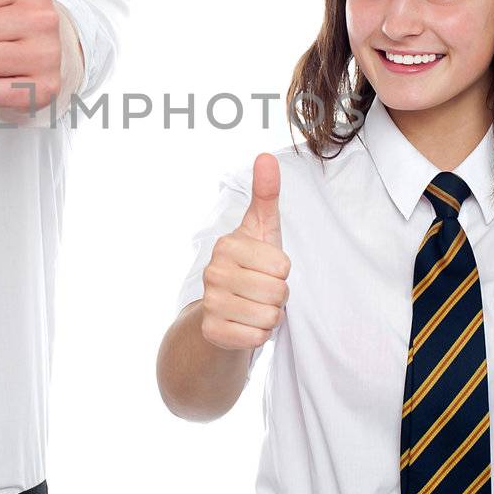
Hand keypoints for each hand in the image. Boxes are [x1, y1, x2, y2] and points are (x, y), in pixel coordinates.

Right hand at [200, 154, 290, 350]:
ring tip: (254, 307)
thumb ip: (266, 194)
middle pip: (278, 291)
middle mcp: (213, 272)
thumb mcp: (261, 230)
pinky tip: (246, 325)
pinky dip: (259, 335)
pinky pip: (257, 338)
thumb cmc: (249, 267)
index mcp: (226, 245)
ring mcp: (210, 303)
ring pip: (270, 316)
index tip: (265, 269)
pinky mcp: (213, 332)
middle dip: (278, 297)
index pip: (282, 265)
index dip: (282, 271)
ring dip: (269, 316)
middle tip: (261, 292)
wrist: (221, 314)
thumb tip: (266, 156)